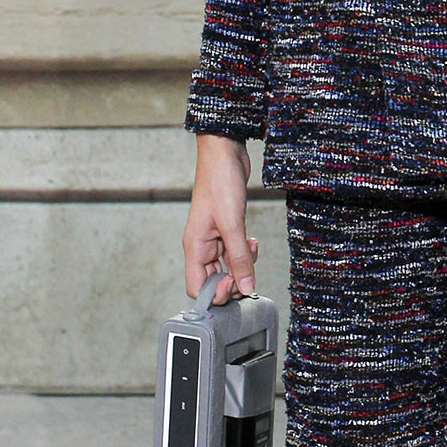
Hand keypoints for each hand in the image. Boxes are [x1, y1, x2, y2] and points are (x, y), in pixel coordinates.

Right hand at [183, 133, 258, 299]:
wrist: (225, 153)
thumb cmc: (220, 182)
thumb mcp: (233, 224)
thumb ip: (240, 258)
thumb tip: (246, 287)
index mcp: (194, 247)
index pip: (197, 288)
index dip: (216, 294)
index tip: (234, 283)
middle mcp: (201, 246)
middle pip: (214, 281)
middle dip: (234, 280)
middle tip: (249, 269)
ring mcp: (214, 239)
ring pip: (227, 268)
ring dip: (243, 264)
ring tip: (252, 247)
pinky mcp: (226, 230)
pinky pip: (234, 252)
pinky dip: (246, 252)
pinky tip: (253, 241)